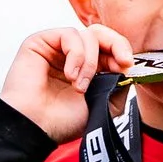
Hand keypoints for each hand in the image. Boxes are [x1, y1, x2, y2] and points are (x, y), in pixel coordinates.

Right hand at [0, 23, 132, 144]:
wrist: (34, 128)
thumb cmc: (61, 122)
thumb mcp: (100, 104)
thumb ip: (116, 84)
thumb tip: (128, 67)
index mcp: (86, 69)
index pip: (109, 48)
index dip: (121, 52)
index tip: (128, 67)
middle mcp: (71, 56)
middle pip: (101, 33)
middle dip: (116, 45)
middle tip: (122, 62)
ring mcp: (55, 48)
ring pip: (87, 35)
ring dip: (90, 62)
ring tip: (79, 86)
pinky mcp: (40, 42)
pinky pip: (69, 35)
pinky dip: (76, 55)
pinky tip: (69, 75)